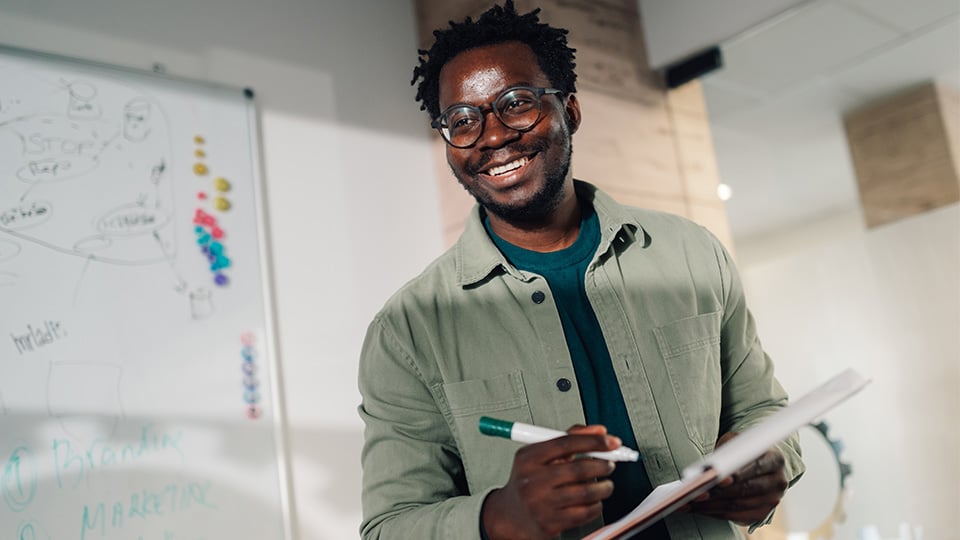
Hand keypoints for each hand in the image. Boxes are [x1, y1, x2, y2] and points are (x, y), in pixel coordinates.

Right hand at [481, 425, 619, 539]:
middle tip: (610, 464)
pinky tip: (594, 501)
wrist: (512, 515)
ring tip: (606, 485)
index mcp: (529, 458)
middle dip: (603, 465)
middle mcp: (532, 480)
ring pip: (586, 492)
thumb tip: (600, 431)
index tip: (612, 442)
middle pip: (579, 468)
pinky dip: (597, 505)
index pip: (566, 443)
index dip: (593, 441)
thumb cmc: (531, 481)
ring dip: (604, 487)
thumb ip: (570, 438)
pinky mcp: (550, 523)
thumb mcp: (541, 455)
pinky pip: (585, 513)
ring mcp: (541, 503)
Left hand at [683, 432, 787, 525]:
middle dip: (718, 492)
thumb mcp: (737, 442)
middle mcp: (778, 481)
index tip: (718, 476)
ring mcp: (771, 500)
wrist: (760, 463)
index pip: (756, 466)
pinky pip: (735, 516)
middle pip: (746, 489)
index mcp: (775, 458)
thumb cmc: (743, 450)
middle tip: (696, 493)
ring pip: (738, 505)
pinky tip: (698, 508)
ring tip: (691, 502)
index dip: (737, 473)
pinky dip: (714, 512)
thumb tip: (708, 468)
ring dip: (711, 505)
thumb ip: (727, 451)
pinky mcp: (761, 514)